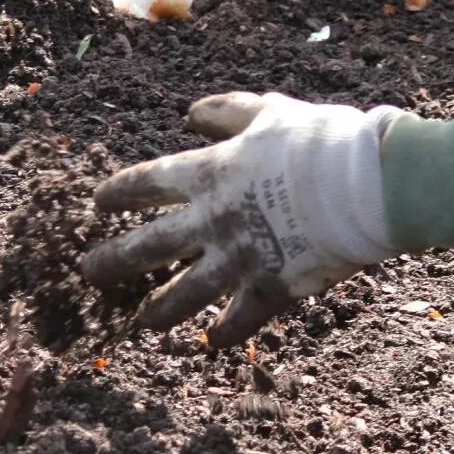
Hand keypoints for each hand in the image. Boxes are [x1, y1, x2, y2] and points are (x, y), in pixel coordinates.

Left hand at [81, 92, 402, 344]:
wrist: (365, 184)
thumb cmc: (321, 140)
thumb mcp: (269, 112)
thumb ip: (227, 113)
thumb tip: (192, 115)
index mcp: (211, 173)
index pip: (149, 184)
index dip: (121, 193)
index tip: (99, 204)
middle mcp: (214, 220)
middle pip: (149, 247)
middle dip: (114, 261)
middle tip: (88, 273)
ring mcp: (239, 259)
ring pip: (185, 293)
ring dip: (160, 310)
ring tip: (143, 323)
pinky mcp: (270, 288)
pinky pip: (240, 319)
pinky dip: (226, 332)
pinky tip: (212, 342)